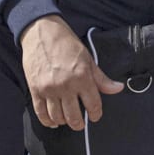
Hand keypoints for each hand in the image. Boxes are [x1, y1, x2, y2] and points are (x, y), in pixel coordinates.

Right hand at [22, 15, 121, 130]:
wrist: (42, 31)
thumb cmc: (66, 43)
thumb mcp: (88, 59)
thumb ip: (101, 78)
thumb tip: (118, 88)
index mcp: (82, 77)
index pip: (93, 105)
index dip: (96, 114)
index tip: (95, 115)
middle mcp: (65, 86)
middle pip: (74, 117)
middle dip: (79, 123)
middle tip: (81, 123)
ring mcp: (49, 89)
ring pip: (57, 117)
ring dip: (64, 122)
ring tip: (67, 119)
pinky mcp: (35, 89)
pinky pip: (41, 112)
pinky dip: (48, 121)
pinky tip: (53, 121)